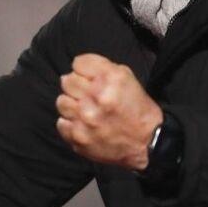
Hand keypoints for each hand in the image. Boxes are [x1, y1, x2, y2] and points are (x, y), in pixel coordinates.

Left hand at [55, 53, 162, 170]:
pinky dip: (71, 123)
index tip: (90, 78)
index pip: (78, 63)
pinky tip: (84, 124)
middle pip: (67, 81)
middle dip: (77, 86)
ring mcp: (85, 119)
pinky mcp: (78, 137)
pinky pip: (61, 123)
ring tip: (85, 109)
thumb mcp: (127, 77)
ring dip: (72, 104)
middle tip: (88, 95)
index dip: (84, 70)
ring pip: (61, 101)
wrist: (146, 142)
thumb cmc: (136, 108)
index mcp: (110, 79)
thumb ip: (101, 67)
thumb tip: (76, 67)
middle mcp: (96, 97)